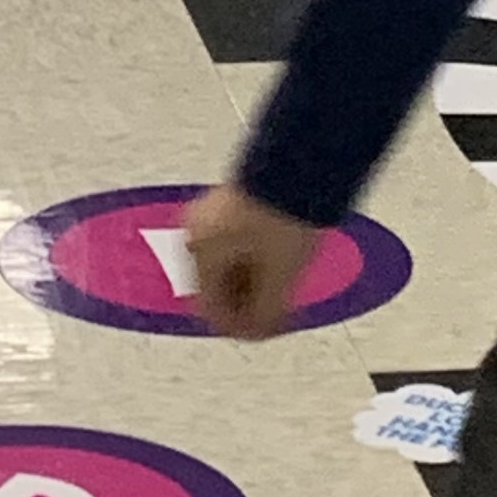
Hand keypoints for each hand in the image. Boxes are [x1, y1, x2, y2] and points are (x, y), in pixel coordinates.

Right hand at [184, 182, 320, 342]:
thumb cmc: (286, 210)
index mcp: (200, 251)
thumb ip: (264, 313)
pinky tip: (276, 263)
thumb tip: (256, 332)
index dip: (240, 328)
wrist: (300, 164)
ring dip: (249, 283)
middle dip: (245, 304)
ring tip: (280, 287)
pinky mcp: (226, 202)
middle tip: (275, 312)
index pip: (209, 309)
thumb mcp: (281, 274)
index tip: (264, 331)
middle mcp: (195, 231)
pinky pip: (232, 245)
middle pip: (214, 287)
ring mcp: (208, 214)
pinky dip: (251, 260)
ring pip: (224, 266)